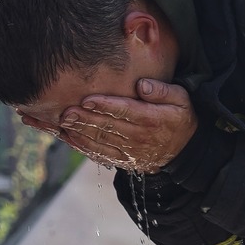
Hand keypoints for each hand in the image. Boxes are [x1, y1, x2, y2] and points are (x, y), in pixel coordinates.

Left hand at [49, 77, 197, 172]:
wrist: (183, 151)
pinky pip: (99, 153)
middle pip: (107, 127)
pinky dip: (82, 146)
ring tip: (61, 122)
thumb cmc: (178, 117)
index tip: (87, 99)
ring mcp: (128, 150)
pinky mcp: (121, 159)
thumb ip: (162, 91)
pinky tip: (67, 137)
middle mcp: (138, 137)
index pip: (125, 111)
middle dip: (84, 119)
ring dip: (79, 132)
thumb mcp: (181, 99)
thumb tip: (142, 85)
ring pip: (100, 141)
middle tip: (65, 112)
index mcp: (152, 119)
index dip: (105, 106)